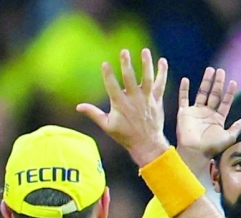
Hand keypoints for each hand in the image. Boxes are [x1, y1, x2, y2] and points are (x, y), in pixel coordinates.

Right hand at [77, 48, 170, 166]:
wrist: (147, 144)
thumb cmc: (125, 135)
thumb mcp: (107, 126)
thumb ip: (94, 114)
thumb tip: (78, 107)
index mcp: (120, 104)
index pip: (112, 86)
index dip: (108, 75)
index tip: (105, 63)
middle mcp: (134, 99)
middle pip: (130, 79)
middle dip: (126, 64)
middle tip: (124, 51)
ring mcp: (147, 99)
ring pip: (147, 78)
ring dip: (146, 64)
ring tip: (145, 50)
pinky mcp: (156, 100)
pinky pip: (160, 84)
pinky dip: (162, 73)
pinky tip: (162, 61)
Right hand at [176, 67, 240, 174]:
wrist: (194, 152)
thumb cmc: (211, 147)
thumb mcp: (228, 137)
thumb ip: (237, 127)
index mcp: (217, 119)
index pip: (225, 103)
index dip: (229, 93)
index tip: (233, 82)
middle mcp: (207, 114)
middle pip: (214, 94)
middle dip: (218, 83)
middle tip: (221, 71)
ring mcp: (195, 112)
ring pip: (201, 93)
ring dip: (205, 82)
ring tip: (210, 70)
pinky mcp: (184, 113)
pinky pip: (183, 99)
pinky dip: (183, 90)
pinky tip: (186, 80)